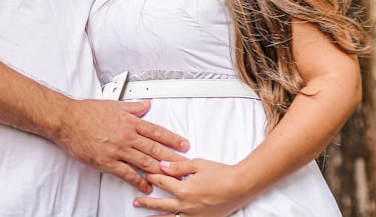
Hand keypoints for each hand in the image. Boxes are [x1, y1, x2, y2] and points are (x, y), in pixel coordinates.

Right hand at [56, 99, 189, 192]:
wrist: (67, 120)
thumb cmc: (86, 112)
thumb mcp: (113, 104)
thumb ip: (132, 106)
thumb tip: (145, 104)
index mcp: (129, 121)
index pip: (156, 131)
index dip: (172, 139)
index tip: (183, 145)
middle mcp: (127, 136)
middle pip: (155, 149)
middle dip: (172, 158)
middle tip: (185, 165)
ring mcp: (118, 150)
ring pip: (145, 162)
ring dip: (160, 171)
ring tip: (172, 177)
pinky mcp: (107, 162)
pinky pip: (127, 174)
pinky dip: (139, 181)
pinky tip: (146, 185)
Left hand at [133, 158, 249, 216]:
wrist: (240, 186)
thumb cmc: (221, 173)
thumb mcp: (197, 164)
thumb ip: (177, 167)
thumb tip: (161, 165)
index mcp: (183, 190)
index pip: (161, 182)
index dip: (152, 177)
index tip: (145, 175)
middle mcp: (186, 205)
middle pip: (161, 204)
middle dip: (146, 203)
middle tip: (135, 202)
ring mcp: (194, 215)